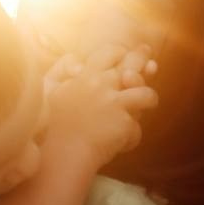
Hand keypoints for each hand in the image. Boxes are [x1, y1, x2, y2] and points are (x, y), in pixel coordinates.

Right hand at [45, 43, 157, 166]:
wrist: (63, 152)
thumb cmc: (55, 123)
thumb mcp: (51, 89)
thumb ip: (63, 69)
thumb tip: (79, 64)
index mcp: (86, 75)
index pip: (109, 52)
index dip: (121, 53)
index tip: (125, 56)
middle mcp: (102, 84)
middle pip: (134, 65)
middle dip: (144, 61)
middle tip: (152, 64)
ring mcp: (115, 103)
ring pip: (147, 94)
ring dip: (149, 99)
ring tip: (147, 104)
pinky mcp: (124, 123)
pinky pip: (136, 127)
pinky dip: (130, 136)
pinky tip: (122, 143)